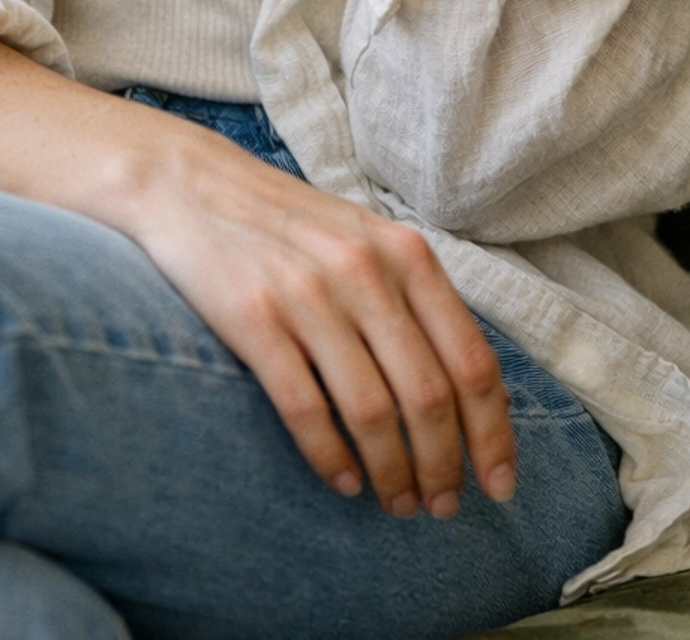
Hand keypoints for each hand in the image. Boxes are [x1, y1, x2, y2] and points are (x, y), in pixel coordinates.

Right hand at [122, 119, 516, 518]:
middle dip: (444, 467)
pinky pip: (306, 410)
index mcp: (404, 253)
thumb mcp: (367, 241)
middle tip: (442, 507)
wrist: (189, 183)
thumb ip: (418, 301)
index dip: (493, 433)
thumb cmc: (288, 223)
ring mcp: (307, 294)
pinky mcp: (253, 317)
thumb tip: (478, 391)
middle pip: (429, 396)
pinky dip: (331, 459)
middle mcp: (363, 271)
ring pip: (372, 413)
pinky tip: (343, 482)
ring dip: (393, 475)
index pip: (472, 361)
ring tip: (396, 505)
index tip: (500, 485)